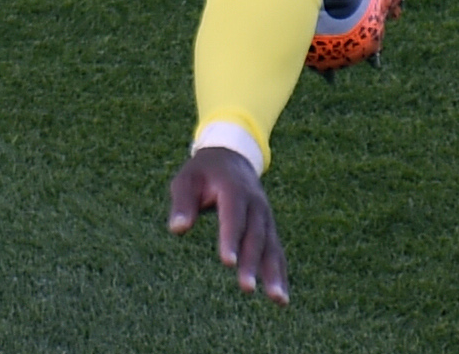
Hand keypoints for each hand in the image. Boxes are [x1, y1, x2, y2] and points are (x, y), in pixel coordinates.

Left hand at [166, 147, 290, 304]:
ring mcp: (266, 218)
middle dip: (251, 263)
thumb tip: (177, 229)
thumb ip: (182, 203)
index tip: (228, 262)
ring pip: (271, 248)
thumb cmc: (203, 173)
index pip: (233, 216)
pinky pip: (276, 253)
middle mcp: (256, 205)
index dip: (231, 238)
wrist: (231, 158)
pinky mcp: (269, 229)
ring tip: (278, 301)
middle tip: (246, 288)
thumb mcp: (187, 179)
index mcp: (234, 189)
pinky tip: (281, 299)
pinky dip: (280, 274)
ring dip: (274, 274)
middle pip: (255, 236)